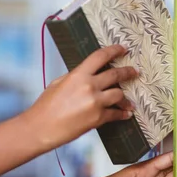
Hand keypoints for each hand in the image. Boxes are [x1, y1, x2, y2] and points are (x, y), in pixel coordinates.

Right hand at [22, 44, 137, 150]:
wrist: (42, 127)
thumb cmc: (46, 106)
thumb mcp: (58, 83)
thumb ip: (75, 77)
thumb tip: (87, 75)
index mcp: (78, 75)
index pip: (100, 57)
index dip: (114, 50)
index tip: (123, 48)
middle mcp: (89, 86)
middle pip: (115, 75)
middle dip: (128, 72)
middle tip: (134, 72)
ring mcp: (95, 103)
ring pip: (119, 94)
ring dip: (126, 98)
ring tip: (130, 101)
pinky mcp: (98, 118)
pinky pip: (116, 114)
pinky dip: (122, 114)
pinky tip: (125, 114)